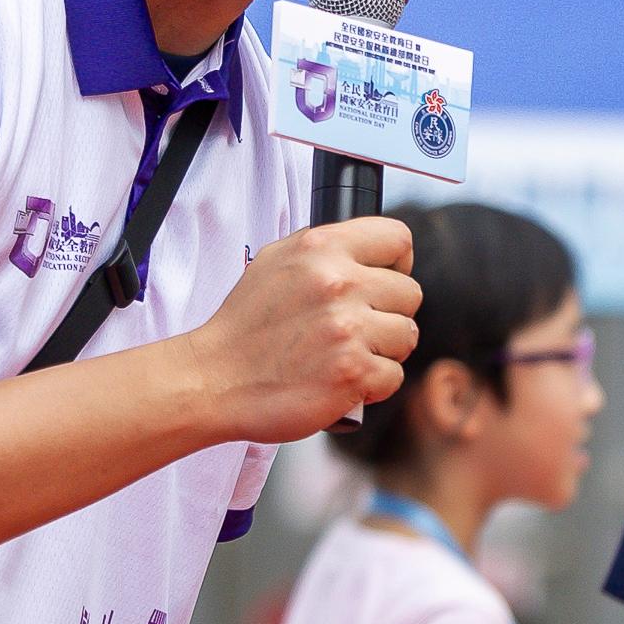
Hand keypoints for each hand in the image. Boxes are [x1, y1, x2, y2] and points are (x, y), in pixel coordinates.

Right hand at [183, 218, 420, 440]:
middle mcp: (338, 283)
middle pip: (410, 293)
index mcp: (321, 248)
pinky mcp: (352, 372)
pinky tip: (340, 379)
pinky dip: (372, 385)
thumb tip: (376, 251)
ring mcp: (347, 329)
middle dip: (388, 314)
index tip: (382, 282)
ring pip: (407, 335)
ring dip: (382, 351)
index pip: (398, 238)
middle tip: (353, 329)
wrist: (213, 379)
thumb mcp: (276, 261)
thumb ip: (328, 249)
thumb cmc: (247, 325)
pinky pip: (394, 375)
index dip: (397, 264)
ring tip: (343, 354)